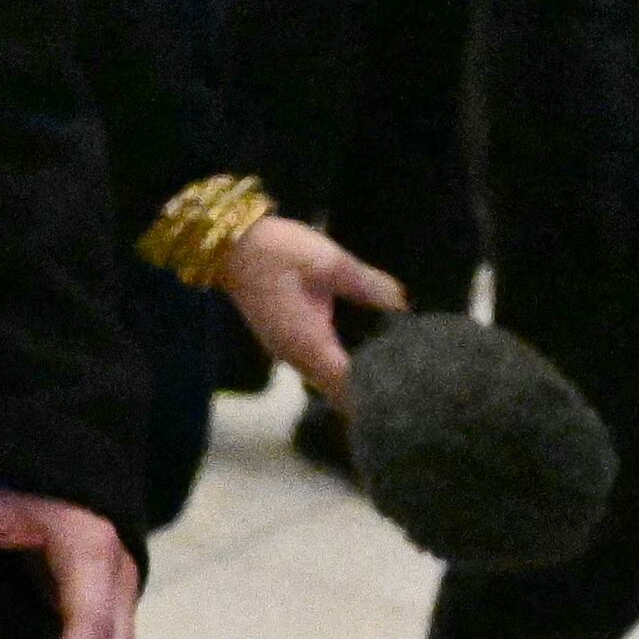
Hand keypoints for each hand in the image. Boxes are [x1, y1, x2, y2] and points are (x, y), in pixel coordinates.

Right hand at [218, 209, 403, 409]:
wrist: (229, 244)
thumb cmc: (277, 252)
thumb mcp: (328, 262)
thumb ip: (369, 285)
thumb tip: (403, 305)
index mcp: (309, 344)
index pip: (348, 387)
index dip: (376, 394)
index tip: (408, 393)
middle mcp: (296, 356)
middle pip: (337, 390)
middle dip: (368, 390)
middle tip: (410, 381)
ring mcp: (285, 350)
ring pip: (325, 379)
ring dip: (351, 378)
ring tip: (392, 367)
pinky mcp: (282, 339)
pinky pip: (316, 364)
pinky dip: (338, 364)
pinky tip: (359, 348)